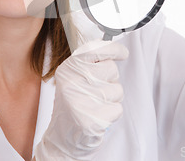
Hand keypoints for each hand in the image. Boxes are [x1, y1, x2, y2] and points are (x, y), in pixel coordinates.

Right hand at [34, 40, 128, 159]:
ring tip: (95, 104)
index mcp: (67, 70)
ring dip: (111, 98)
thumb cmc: (72, 104)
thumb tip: (110, 47)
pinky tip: (98, 116)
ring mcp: (81, 102)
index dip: (113, 49)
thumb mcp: (73, 78)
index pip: (95, 49)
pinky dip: (112, 114)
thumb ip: (89, 62)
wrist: (62, 137)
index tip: (122, 53)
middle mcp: (72, 84)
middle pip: (111, 69)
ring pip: (117, 89)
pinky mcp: (92, 121)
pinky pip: (117, 108)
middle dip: (110, 79)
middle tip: (96, 90)